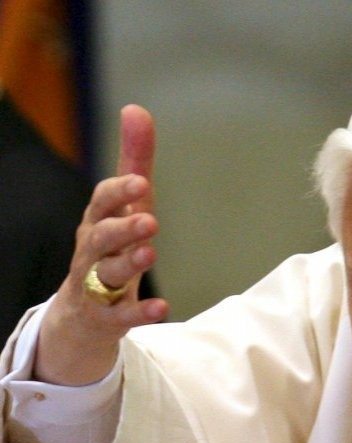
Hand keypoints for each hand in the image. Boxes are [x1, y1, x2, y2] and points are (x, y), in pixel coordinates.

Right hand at [34, 105, 169, 384]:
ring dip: (127, 263)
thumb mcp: (124, 206)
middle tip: (149, 220)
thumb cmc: (109, 247)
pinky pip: (120, 316)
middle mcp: (92, 252)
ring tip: (149, 254)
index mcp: (97, 221)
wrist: (81, 314)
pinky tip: (162, 308)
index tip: (141, 181)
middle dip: (121, 228)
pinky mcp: (105, 317)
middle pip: (99, 238)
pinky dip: (139, 312)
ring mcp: (95, 286)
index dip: (119, 193)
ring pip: (105, 274)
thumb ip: (134, 162)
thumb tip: (136, 109)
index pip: (102, 203)